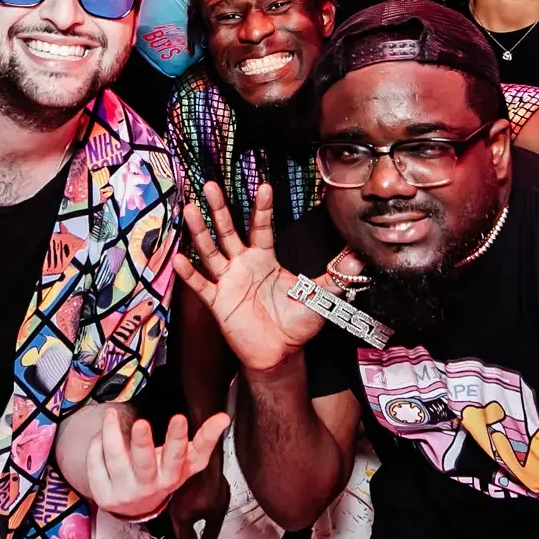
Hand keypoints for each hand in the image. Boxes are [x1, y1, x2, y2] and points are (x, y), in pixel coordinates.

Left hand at [85, 408, 229, 521]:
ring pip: (116, 460)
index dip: (180, 439)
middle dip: (143, 443)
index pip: (181, 458)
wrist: (136, 507)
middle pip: (146, 464)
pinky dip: (97, 446)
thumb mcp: (185, 461)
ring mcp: (127, 491)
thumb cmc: (163, 473)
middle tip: (141, 423)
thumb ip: (204, 440)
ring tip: (111, 415)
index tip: (180, 417)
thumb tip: (224, 417)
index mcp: (174, 475)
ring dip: (111, 435)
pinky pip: (96, 464)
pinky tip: (101, 436)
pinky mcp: (105, 494)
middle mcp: (151, 485)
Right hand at [170, 454, 232, 538]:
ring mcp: (171, 503)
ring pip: (176, 524)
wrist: (204, 463)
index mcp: (181, 518)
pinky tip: (187, 524)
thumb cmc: (212, 487)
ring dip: (184, 534)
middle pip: (179, 533)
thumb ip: (212, 532)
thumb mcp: (217, 514)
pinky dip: (182, 523)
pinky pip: (176, 514)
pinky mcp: (173, 495)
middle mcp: (172, 512)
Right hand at [172, 182, 342, 373]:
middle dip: (220, 208)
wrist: (280, 353)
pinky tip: (179, 258)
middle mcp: (243, 264)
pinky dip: (190, 273)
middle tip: (210, 185)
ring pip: (211, 251)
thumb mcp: (319, 297)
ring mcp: (228, 281)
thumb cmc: (296, 323)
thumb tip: (359, 259)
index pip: (262, 227)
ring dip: (200, 231)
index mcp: (265, 259)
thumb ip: (335, 277)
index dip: (262, 208)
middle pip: (228, 231)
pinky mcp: (218, 301)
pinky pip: (201, 285)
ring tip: (190, 210)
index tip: (263, 186)